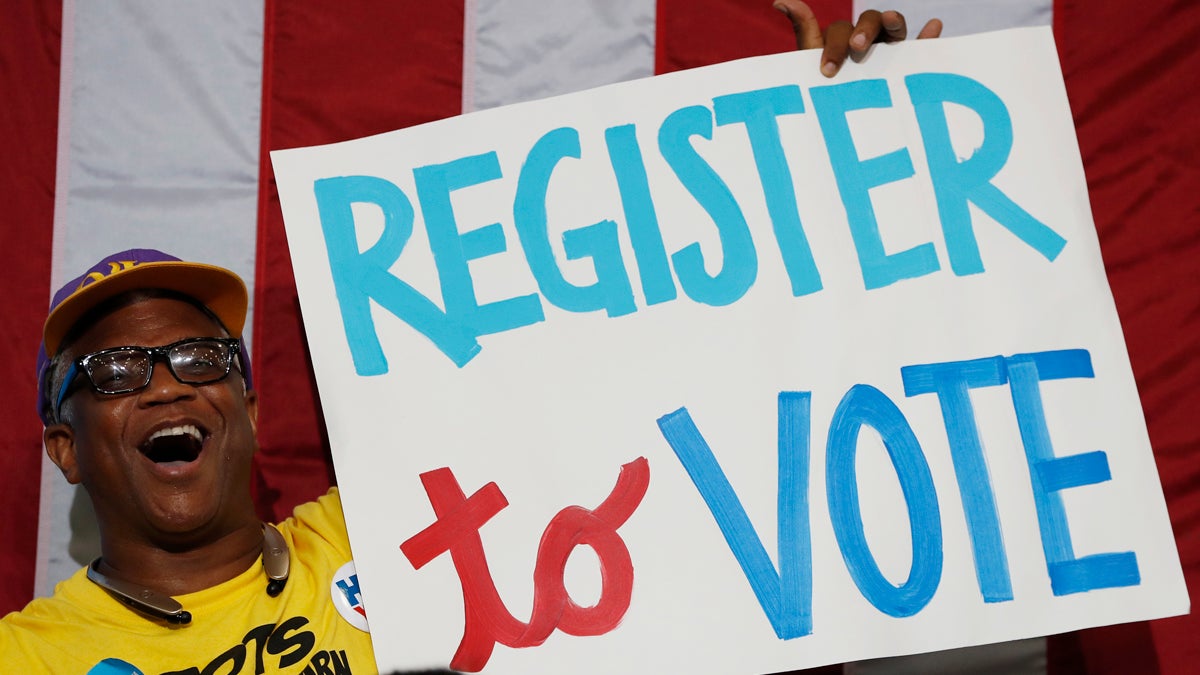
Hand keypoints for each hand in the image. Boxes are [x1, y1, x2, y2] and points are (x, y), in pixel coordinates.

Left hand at [773, 0, 941, 76]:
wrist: (843, 125)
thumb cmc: (826, 92)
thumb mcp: (811, 64)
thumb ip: (803, 31)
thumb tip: (780, 1)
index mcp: (843, 40)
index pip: (840, 29)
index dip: (835, 45)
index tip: (827, 70)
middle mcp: (868, 41)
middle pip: (869, 20)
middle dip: (863, 31)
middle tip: (858, 49)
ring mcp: (890, 50)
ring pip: (894, 25)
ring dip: (893, 20)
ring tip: (892, 23)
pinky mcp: (911, 62)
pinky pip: (922, 47)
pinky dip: (928, 36)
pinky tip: (934, 27)